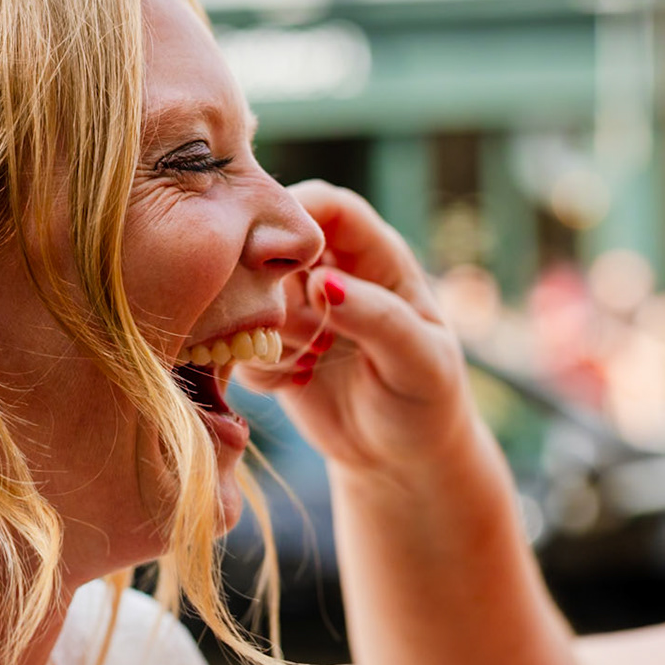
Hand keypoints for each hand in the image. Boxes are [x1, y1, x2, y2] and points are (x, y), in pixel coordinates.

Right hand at [237, 180, 484, 476]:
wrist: (402, 458)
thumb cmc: (427, 401)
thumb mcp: (420, 360)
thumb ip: (377, 317)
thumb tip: (323, 283)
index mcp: (376, 257)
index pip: (330, 206)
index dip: (298, 212)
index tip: (278, 250)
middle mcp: (331, 273)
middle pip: (274, 242)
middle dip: (271, 282)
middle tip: (298, 327)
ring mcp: (296, 309)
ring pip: (248, 291)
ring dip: (266, 328)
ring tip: (310, 361)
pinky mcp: (270, 347)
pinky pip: (237, 340)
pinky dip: (257, 363)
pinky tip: (294, 384)